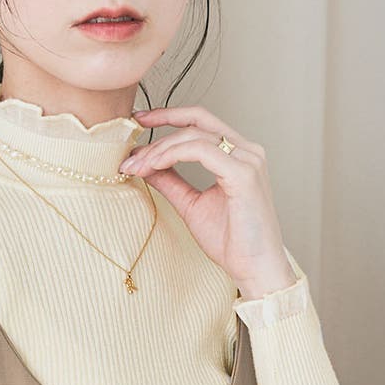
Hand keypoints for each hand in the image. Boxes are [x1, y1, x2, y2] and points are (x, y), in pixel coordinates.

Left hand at [120, 106, 296, 298]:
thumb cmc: (232, 241)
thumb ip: (171, 182)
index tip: (139, 122)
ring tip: (136, 166)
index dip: (169, 116)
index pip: (201, 122)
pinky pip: (201, 151)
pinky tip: (154, 166)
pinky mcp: (244, 173)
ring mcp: (248, 159)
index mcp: (238, 155)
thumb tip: (145, 166)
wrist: (255, 268)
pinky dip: (172, 155)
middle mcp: (246, 151)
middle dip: (160, 124)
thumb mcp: (191, 205)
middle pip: (197, 120)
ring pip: (195, 135)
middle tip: (130, 144)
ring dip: (159, 148)